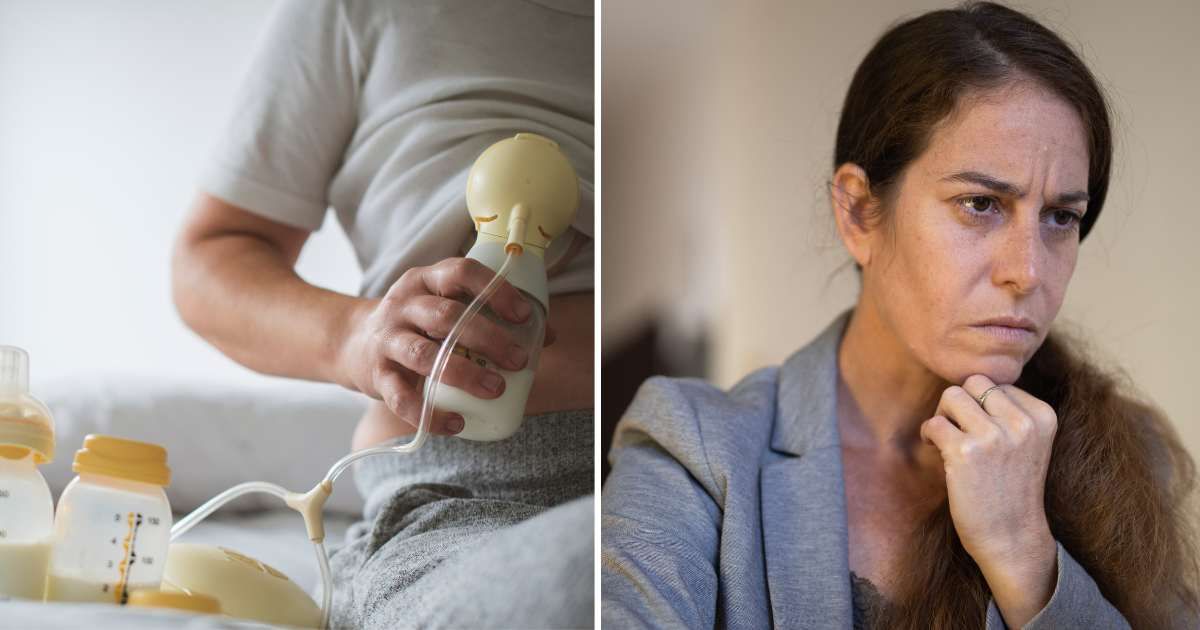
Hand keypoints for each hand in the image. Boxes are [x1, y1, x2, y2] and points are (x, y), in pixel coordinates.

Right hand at [334, 257, 551, 434]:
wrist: (350, 342)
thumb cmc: (417, 324)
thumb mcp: (445, 307)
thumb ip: (490, 317)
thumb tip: (547, 336)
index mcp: (427, 280)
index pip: (461, 273)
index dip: (494, 290)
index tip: (523, 314)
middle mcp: (404, 304)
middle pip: (446, 316)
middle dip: (487, 337)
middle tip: (518, 360)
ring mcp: (388, 339)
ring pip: (424, 354)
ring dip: (463, 373)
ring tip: (495, 389)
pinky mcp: (376, 375)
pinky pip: (401, 397)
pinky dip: (429, 415)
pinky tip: (456, 424)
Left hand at [920, 375, 1058, 625]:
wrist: (1011, 537)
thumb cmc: (1012, 487)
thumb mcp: (1027, 442)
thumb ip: (1008, 411)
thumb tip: (969, 381)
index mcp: (1042, 415)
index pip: (997, 382)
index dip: (980, 403)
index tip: (979, 428)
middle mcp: (1022, 422)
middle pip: (973, 382)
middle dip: (959, 403)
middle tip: (958, 430)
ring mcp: (994, 436)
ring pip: (951, 396)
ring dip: (943, 416)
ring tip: (948, 440)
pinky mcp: (966, 452)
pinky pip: (934, 423)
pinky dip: (929, 435)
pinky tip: (938, 452)